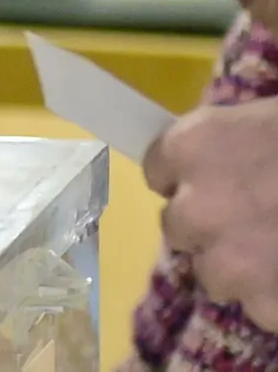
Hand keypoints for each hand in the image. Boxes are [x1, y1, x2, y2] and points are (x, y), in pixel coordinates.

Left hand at [143, 98, 277, 329]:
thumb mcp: (268, 121)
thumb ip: (230, 149)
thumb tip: (221, 168)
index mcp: (193, 146)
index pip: (159, 171)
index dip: (190, 176)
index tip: (217, 178)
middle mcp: (195, 206)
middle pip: (180, 226)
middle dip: (214, 223)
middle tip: (261, 214)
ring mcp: (229, 262)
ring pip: (215, 273)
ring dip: (244, 265)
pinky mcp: (267, 304)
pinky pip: (261, 306)